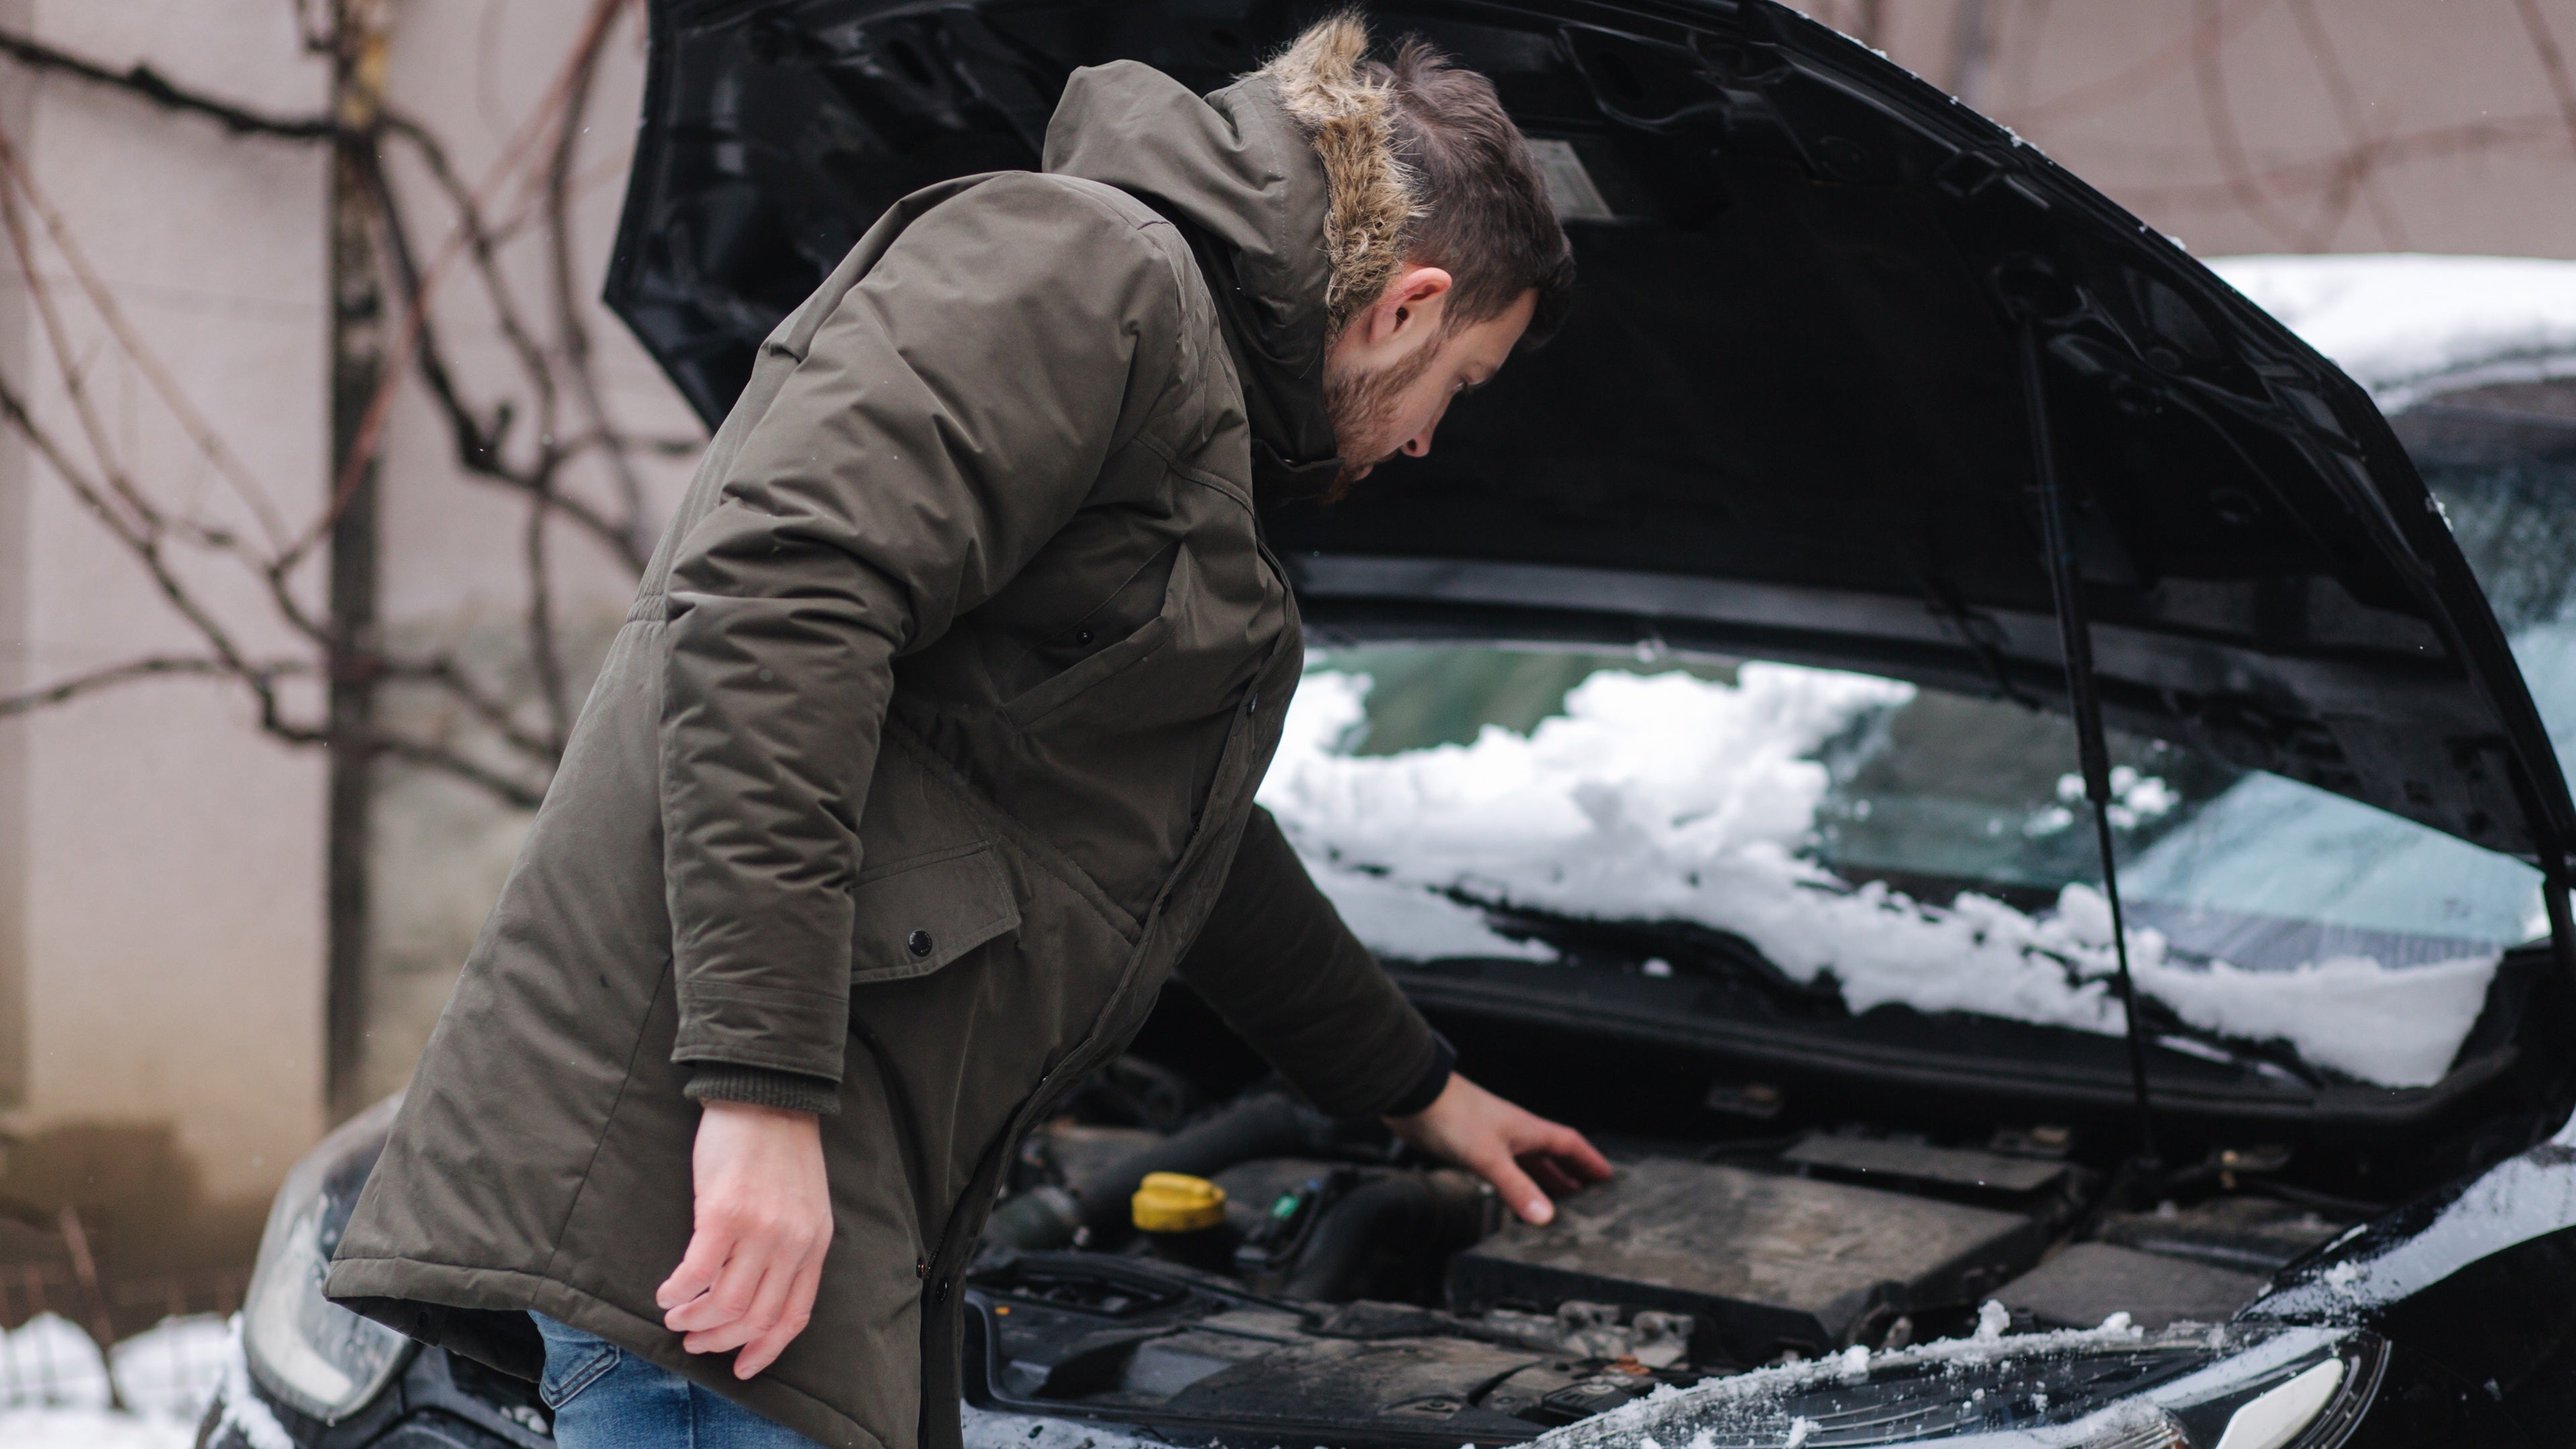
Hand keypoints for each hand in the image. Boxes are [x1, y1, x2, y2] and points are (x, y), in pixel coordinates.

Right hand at [656, 1101, 832, 1378]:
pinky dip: (677, 1292)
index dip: (765, 1348)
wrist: (766, 1095)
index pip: (793, 1316)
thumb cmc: (781, 1148)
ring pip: (724, 1304)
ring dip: (694, 1320)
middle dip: (720, 1340)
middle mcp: (791, 1244)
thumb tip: (759, 1291)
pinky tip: (667, 1292)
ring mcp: (759, 1230)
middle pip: (754, 1317)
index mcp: (815, 1244)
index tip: (741, 1366)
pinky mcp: (723, 1214)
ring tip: (676, 1316)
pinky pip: (696, 1273)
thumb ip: (791, 1247)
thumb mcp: (806, 1205)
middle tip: (694, 1341)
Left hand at [1386, 1073, 1611, 1224]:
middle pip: (1553, 1154)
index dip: (1590, 1161)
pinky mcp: (1474, 1148)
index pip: (1570, 1144)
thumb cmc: (1453, 1115)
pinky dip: (1516, 1183)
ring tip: (1558, 1201)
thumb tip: (1545, 1216)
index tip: (1607, 1176)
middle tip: (1588, 1195)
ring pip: (1529, 1162)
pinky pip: (1506, 1169)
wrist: (1415, 1099)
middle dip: (1572, 1174)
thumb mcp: (1490, 1158)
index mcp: (1528, 1130)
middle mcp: (1516, 1134)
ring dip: (1545, 1179)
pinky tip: (1513, 1194)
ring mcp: (1495, 1140)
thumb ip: (1517, 1188)